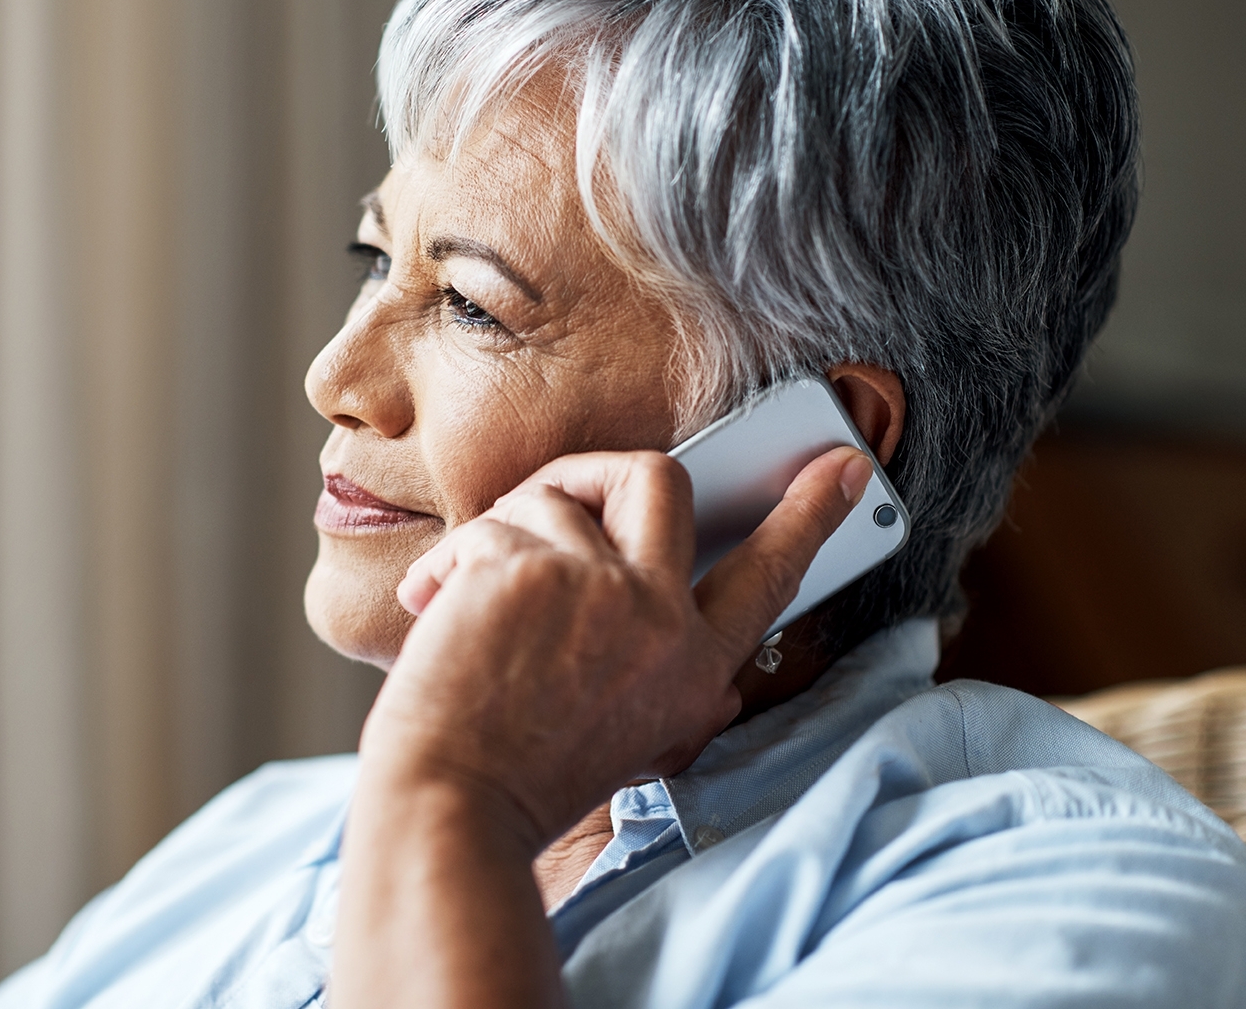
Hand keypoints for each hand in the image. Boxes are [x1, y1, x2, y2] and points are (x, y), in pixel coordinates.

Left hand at [362, 445, 873, 847]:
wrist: (448, 809)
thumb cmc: (520, 774)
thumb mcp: (633, 738)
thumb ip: (667, 677)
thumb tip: (707, 656)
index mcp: (695, 670)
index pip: (769, 575)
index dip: (809, 515)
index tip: (843, 466)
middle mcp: (663, 623)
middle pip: (659, 479)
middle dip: (594, 471)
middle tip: (551, 503)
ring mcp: (598, 588)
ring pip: (552, 497)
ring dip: (498, 536)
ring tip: (465, 599)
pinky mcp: (527, 568)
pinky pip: (488, 524)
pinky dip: (448, 563)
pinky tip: (432, 607)